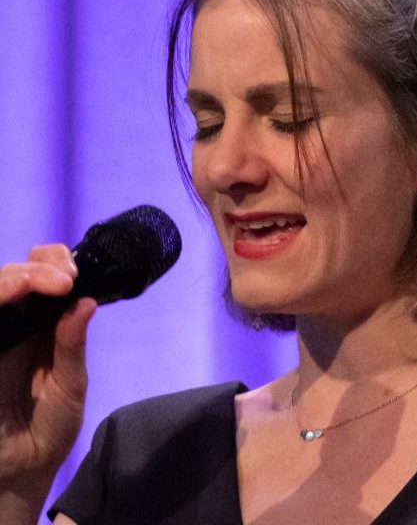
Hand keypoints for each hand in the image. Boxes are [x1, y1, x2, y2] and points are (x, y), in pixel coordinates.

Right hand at [0, 244, 95, 517]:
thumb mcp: (69, 386)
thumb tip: (86, 302)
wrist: (19, 472)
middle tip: (64, 279)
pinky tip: (11, 298)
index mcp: (40, 326)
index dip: (53, 264)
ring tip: (40, 283)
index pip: (42, 278)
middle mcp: (11, 326)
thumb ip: (71, 346)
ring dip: (12, 280)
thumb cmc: (48, 428)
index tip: (73, 273)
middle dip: (36, 268)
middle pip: (12, 276)